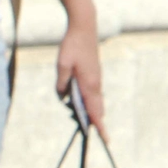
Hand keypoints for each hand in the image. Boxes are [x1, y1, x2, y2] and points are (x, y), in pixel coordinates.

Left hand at [56, 24, 105, 140]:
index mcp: (89, 83)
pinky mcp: (94, 74)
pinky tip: (80, 104)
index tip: (105, 139)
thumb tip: (63, 98)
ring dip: (92, 112)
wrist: (84, 28)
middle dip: (95, 123)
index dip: (99, 126)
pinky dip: (90, 102)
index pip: (94, 110)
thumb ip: (61, 84)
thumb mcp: (61, 65)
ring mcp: (96, 79)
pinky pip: (93, 93)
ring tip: (83, 121)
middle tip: (92, 135)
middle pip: (97, 109)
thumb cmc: (72, 46)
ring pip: (96, 101)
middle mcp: (95, 83)